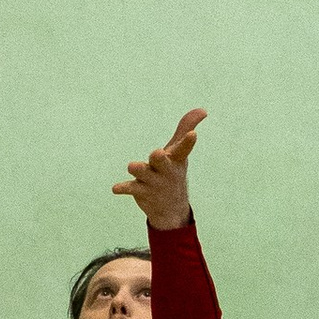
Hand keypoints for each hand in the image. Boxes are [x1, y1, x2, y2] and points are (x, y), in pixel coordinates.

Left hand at [113, 107, 206, 233]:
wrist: (171, 209)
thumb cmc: (173, 171)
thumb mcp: (179, 152)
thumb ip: (186, 128)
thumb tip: (203, 110)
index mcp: (176, 160)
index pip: (183, 149)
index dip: (188, 142)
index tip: (193, 135)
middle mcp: (165, 171)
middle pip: (162, 162)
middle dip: (160, 158)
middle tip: (157, 153)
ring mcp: (153, 182)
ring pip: (144, 174)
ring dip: (139, 169)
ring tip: (132, 165)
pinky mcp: (140, 191)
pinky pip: (130, 188)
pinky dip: (123, 188)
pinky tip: (115, 189)